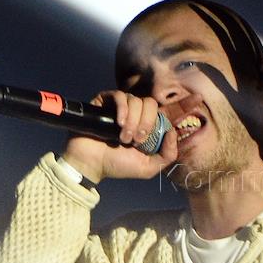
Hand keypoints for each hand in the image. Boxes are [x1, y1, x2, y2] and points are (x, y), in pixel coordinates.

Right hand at [61, 90, 177, 183]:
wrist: (90, 164)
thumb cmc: (117, 165)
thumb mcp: (148, 167)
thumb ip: (168, 154)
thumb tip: (172, 131)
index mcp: (147, 125)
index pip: (162, 113)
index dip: (166, 117)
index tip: (163, 127)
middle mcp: (135, 113)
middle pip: (150, 103)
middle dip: (146, 122)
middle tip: (136, 140)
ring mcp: (120, 106)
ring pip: (136, 100)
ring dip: (132, 120)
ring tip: (123, 138)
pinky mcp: (104, 102)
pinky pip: (119, 95)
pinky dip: (122, 109)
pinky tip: (119, 123)